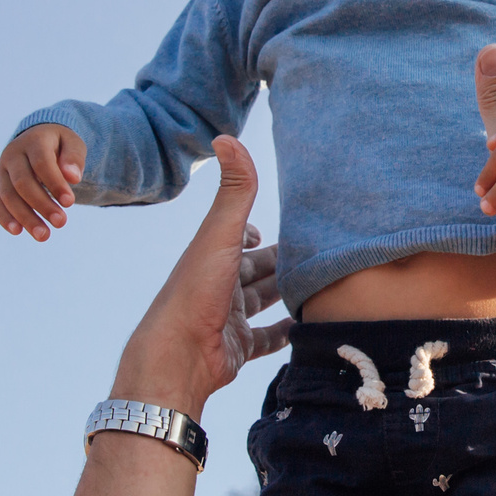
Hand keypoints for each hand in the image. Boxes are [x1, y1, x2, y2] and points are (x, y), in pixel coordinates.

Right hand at [0, 123, 87, 241]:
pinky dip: (4, 218)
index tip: (69, 203)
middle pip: (22, 183)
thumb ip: (74, 158)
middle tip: (61, 223)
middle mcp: (12, 154)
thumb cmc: (59, 146)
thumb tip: (73, 177)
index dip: (54, 184)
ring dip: (25, 217)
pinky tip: (18, 231)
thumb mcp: (73, 144)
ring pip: (7, 196)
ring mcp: (1, 170)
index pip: (42, 163)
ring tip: (43, 235)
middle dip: (41, 205)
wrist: (37, 141)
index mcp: (33, 141)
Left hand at [112, 136, 292, 414]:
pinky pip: (267, 338)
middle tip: (315, 254)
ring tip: (319, 286)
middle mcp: (218, 285)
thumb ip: (234, 192)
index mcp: (211, 256)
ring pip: (263, 300)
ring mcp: (228, 317)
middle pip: (256, 269)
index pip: (238, 235)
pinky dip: (286, 333)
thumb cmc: (194, 293)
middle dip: (281, 260)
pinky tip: (307, 328)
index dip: (256, 227)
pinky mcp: (238, 348)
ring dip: (286, 293)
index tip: (283, 222)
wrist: (177, 358)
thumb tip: (227, 136)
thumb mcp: (219, 237)